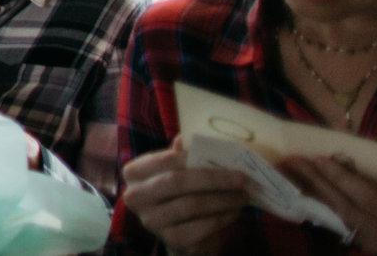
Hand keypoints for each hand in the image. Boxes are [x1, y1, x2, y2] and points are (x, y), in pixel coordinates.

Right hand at [117, 138, 247, 255]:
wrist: (179, 231)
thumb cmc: (178, 193)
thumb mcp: (175, 171)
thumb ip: (180, 155)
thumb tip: (188, 136)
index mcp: (134, 172)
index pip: (165, 160)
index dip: (195, 158)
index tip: (224, 158)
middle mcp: (136, 196)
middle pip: (177, 182)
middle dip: (214, 179)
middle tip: (241, 178)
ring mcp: (152, 220)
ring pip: (192, 205)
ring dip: (224, 200)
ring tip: (243, 196)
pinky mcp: (171, 239)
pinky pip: (202, 226)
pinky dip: (223, 217)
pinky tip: (235, 212)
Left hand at [286, 155, 376, 255]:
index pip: (371, 201)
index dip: (344, 180)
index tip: (319, 158)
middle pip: (349, 211)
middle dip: (318, 185)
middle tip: (291, 161)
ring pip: (342, 220)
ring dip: (313, 196)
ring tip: (288, 174)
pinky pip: (345, 226)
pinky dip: (324, 207)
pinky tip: (304, 192)